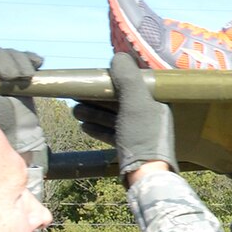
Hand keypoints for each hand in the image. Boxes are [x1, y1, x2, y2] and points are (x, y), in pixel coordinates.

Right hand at [72, 55, 177, 176]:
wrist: (145, 175)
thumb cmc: (142, 136)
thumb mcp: (135, 102)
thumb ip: (127, 78)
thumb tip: (118, 56)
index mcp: (157, 102)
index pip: (131, 84)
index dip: (110, 81)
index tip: (90, 80)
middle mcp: (151, 115)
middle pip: (119, 100)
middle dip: (96, 98)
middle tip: (75, 96)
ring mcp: (141, 132)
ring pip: (113, 117)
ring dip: (93, 113)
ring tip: (74, 111)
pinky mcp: (132, 147)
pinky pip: (113, 133)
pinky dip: (98, 128)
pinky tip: (83, 126)